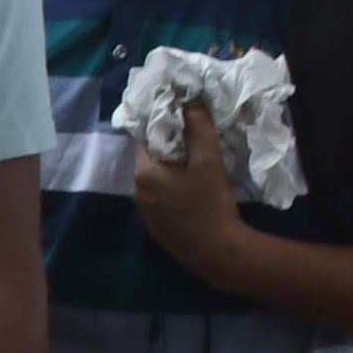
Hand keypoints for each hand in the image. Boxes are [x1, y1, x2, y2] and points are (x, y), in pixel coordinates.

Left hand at [128, 99, 255, 285]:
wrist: (216, 252)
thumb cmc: (210, 204)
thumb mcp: (208, 161)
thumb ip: (198, 128)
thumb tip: (190, 101)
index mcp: (143, 173)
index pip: (145, 138)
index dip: (162, 124)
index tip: (180, 115)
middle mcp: (136, 191)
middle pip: (150, 158)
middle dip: (168, 145)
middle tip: (192, 136)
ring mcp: (144, 211)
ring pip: (155, 179)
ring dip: (171, 168)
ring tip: (193, 160)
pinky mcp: (155, 226)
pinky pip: (160, 197)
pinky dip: (172, 187)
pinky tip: (191, 188)